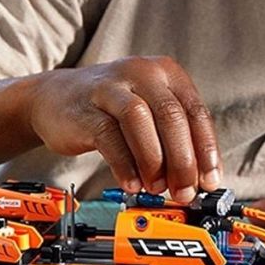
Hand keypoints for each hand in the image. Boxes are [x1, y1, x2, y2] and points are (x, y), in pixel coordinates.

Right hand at [28, 56, 220, 201]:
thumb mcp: (150, 112)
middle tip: (185, 191)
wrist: (55, 98)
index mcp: (167, 73)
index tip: (209, 180)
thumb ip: (174, 139)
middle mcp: (142, 73)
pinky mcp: (87, 108)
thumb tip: (198, 179)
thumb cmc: (110, 108)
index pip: (197, 112)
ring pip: (140, 121)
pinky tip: (132, 183)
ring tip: (157, 187)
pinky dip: (125, 165)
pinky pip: (109, 137)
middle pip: (172, 117)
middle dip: (183, 161)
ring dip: (154, 161)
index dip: (206, 150)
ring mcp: (111, 87)